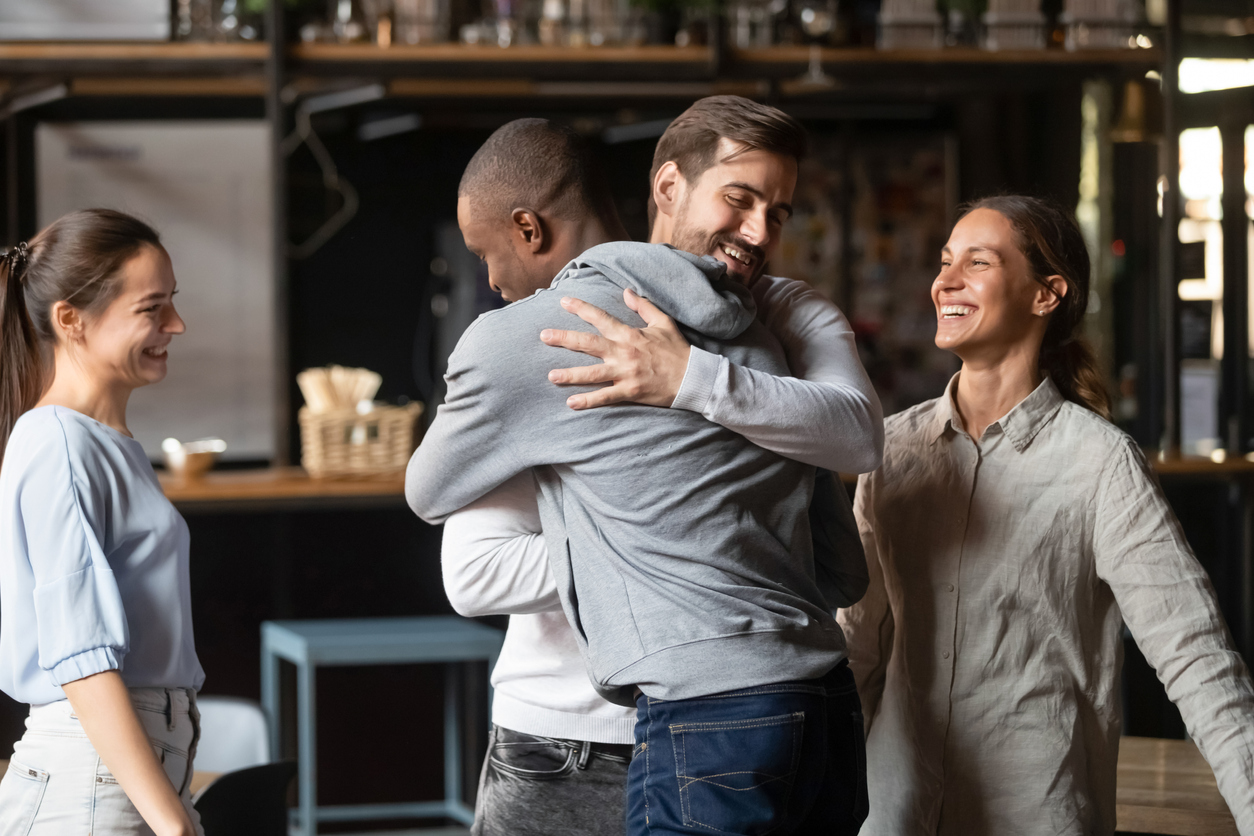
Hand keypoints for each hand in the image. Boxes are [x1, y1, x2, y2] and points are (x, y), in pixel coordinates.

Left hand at [541, 288, 691, 409]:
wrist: (693, 377)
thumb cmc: (678, 350)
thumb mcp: (663, 322)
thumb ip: (643, 306)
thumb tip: (626, 291)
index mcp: (629, 334)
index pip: (600, 318)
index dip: (581, 308)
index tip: (563, 301)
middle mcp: (624, 352)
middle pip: (588, 344)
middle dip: (564, 339)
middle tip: (543, 336)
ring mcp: (625, 373)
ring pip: (592, 373)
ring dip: (570, 374)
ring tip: (551, 375)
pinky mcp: (630, 391)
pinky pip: (605, 397)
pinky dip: (588, 401)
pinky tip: (571, 403)